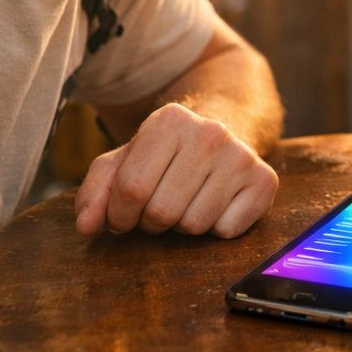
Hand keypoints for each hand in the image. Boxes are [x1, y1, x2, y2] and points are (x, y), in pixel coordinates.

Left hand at [73, 102, 278, 238]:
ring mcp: (241, 156)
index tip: (124, 213)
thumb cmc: (165, 156)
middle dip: (151, 222)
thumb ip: (96, 191)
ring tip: (188, 201)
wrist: (222, 137)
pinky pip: (226, 232)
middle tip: (158, 206)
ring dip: (183, 226)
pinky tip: (216, 204)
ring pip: (193, 225)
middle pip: (161, 212)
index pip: (130, 189)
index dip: (119, 214)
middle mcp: (210, 132)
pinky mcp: (265, 180)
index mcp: (168, 120)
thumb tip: (86, 226)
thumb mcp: (124, 162)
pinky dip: (216, 228)